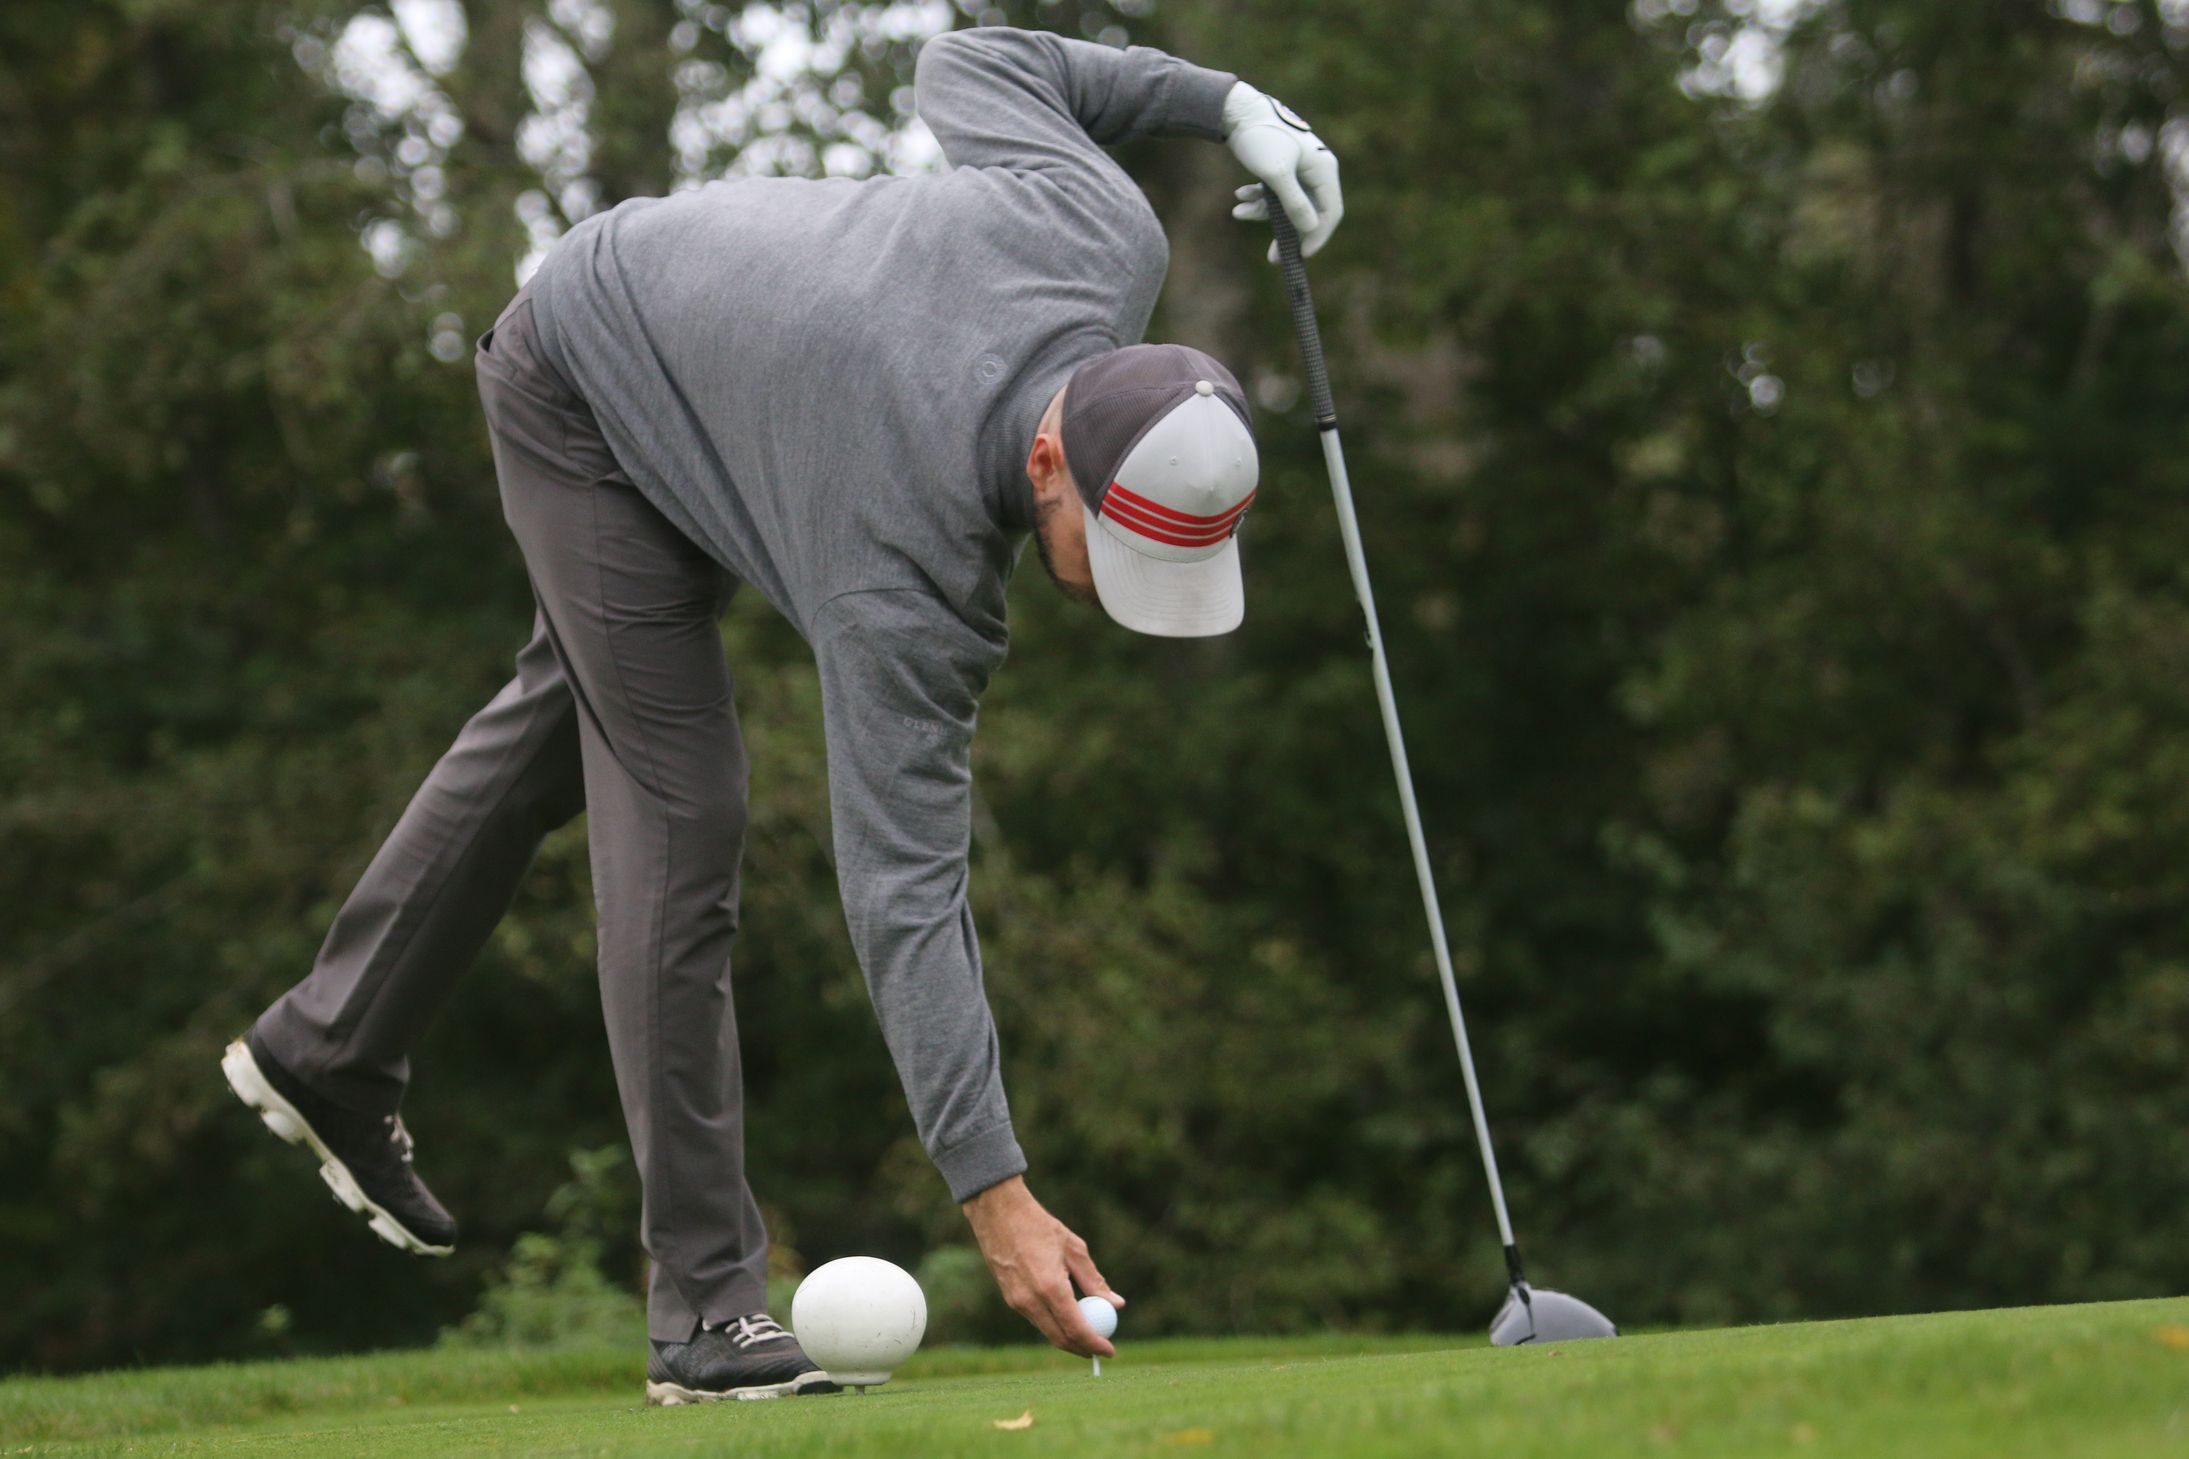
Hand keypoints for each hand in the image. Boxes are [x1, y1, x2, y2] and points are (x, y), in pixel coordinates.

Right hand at [961, 1175, 1123, 1356]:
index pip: (1076, 1329)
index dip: (1095, 1344)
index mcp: (1050, 1287)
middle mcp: (1031, 1300)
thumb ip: (1094, 1280)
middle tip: (1100, 1349)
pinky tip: (1065, 1315)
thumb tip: (1117, 1304)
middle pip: (1060, 1338)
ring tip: (1088, 1333)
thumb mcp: (1074, 1249)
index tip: (1110, 1351)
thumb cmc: (1039, 1226)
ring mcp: (1016, 1301)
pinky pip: (1036, 1319)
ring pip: (1047, 1331)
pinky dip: (1053, 1323)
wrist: (997, 1213)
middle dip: (1082, 1348)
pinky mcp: (1009, 1298)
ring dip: (1068, 1338)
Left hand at [1223, 81, 1342, 261]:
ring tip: (1238, 211)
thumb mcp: (1276, 175)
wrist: (1237, 111)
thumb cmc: (1261, 139)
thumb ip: (1294, 203)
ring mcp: (1299, 170)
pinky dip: (1257, 198)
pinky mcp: (1282, 168)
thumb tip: (1310, 229)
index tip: (1301, 255)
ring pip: (1286, 205)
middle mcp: (1315, 171)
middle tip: (1273, 257)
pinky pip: (1274, 193)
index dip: (1317, 236)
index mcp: (1323, 169)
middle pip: (1308, 213)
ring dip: (1263, 212)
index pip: (1330, 212)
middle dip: (1287, 232)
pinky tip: (1240, 196)